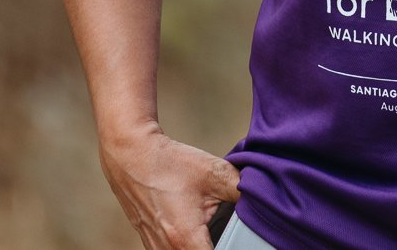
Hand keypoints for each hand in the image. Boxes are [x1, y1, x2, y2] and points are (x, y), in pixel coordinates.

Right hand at [100, 124, 240, 249]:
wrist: (131, 155)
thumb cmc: (170, 164)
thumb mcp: (216, 173)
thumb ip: (244, 191)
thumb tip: (265, 201)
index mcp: (185, 238)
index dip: (232, 249)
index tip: (241, 240)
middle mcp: (166, 249)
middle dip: (219, 244)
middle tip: (230, 229)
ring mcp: (154, 247)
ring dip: (201, 244)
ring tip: (216, 228)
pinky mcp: (149, 240)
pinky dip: (187, 243)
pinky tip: (199, 227)